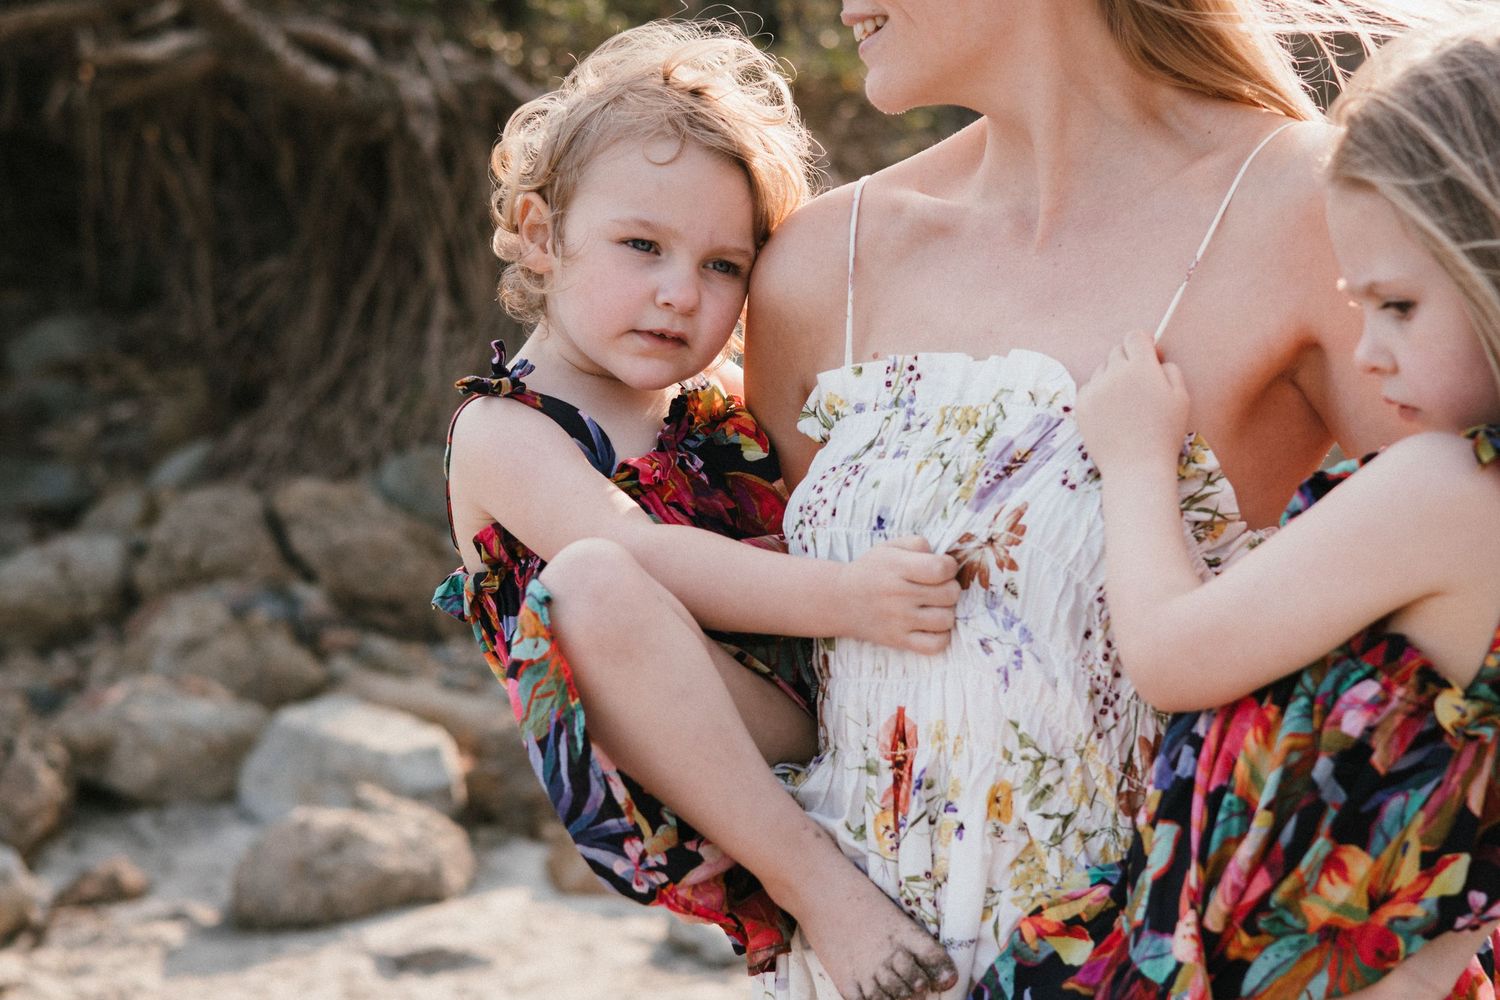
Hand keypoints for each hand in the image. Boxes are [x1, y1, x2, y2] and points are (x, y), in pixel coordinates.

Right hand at [838, 536, 959, 653]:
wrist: (839, 600)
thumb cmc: (871, 571)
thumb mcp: (889, 548)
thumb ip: (918, 544)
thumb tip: (942, 557)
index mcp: (898, 568)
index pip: (941, 569)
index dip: (950, 566)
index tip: (942, 567)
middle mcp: (899, 595)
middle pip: (949, 594)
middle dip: (950, 587)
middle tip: (938, 587)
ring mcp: (899, 621)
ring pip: (946, 620)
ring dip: (946, 611)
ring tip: (935, 606)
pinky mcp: (899, 641)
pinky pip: (936, 645)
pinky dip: (941, 636)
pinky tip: (932, 626)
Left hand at [1076, 331, 1189, 477]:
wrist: (1136, 466)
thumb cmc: (1164, 433)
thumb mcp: (1181, 397)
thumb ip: (1170, 370)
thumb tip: (1156, 358)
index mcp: (1140, 367)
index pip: (1135, 336)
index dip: (1143, 343)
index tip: (1150, 357)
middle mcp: (1114, 372)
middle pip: (1117, 351)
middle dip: (1129, 360)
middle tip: (1140, 384)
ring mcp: (1094, 388)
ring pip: (1102, 370)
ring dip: (1113, 377)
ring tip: (1126, 403)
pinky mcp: (1081, 404)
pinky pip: (1090, 388)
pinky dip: (1099, 394)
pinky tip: (1112, 413)